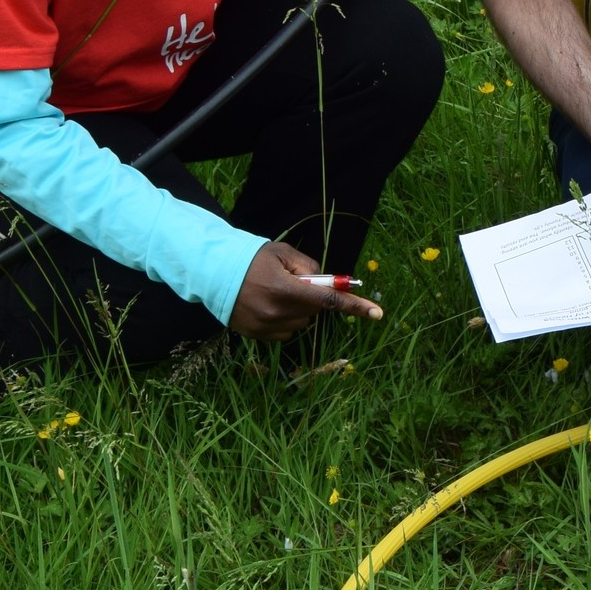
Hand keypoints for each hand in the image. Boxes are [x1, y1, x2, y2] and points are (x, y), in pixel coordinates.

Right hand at [227, 240, 384, 341]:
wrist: (213, 272)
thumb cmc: (252, 258)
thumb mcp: (283, 253)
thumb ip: (310, 268)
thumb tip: (329, 284)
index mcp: (285, 290)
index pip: (329, 301)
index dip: (355, 306)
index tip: (377, 314)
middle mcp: (276, 313)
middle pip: (314, 312)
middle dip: (311, 299)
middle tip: (292, 283)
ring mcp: (265, 327)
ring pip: (301, 324)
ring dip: (298, 311)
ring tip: (275, 293)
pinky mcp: (256, 335)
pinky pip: (285, 332)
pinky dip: (284, 320)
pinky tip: (267, 305)